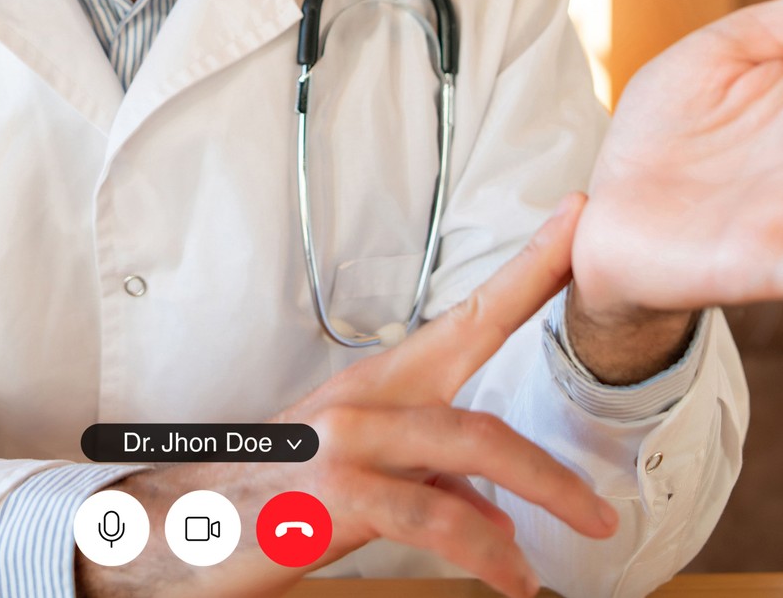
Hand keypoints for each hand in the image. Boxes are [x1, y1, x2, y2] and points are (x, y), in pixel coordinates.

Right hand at [81, 196, 616, 597]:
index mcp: (378, 384)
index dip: (529, 265)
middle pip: (480, 361)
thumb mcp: (361, 486)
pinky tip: (511, 576)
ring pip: (470, 442)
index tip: (579, 220)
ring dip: (542, 486)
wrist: (172, 534)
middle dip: (555, 382)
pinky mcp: (331, 491)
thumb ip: (434, 488)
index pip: (468, 313)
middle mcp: (365, 396)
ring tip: (589, 527)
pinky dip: (483, 549)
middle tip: (610, 470)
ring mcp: (347, 438)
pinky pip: (431, 514)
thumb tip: (499, 520)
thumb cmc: (266, 504)